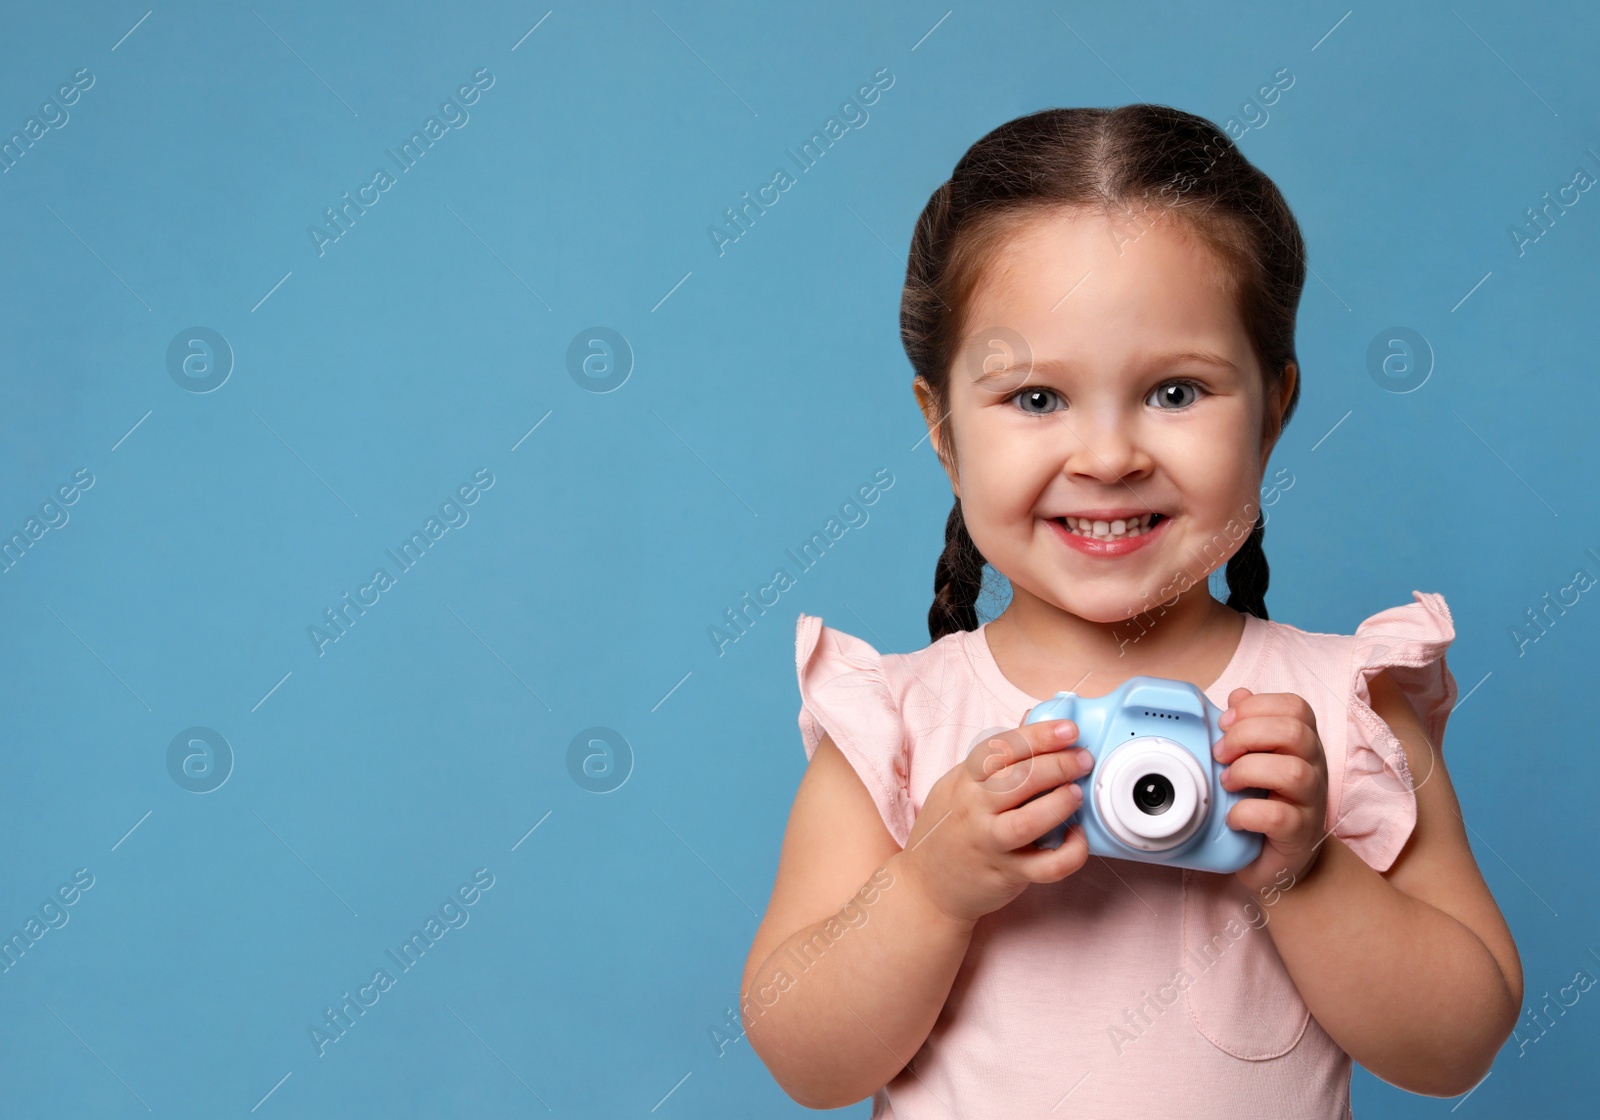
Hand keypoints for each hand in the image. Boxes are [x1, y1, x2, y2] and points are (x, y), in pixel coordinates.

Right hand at [897, 713, 1096, 926]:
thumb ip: (995, 759)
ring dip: (1059, 804)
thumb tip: (1033, 721)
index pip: (1000, 749)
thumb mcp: (959, 786)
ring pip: (1028, 822)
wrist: (925, 886)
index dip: (1037, 736)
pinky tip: (1077, 836)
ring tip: (1077, 794)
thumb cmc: (949, 830)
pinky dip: (1070, 852)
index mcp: (964, 782)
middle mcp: (974, 809)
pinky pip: (1046, 867)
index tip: (1068, 730)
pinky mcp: (1007, 875)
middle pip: (1017, 779)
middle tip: (1083, 759)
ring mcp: (989, 843)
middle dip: (1058, 764)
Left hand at [1214, 687, 1330, 894]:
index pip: (1295, 707)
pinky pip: (1278, 816)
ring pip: (1292, 772)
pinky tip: (1233, 816)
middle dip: (1247, 735)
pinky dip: (1247, 812)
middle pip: (1294, 732)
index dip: (1256, 707)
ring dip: (1248, 771)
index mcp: (1302, 744)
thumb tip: (1238, 695)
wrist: (1280, 860)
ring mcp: (1311, 801)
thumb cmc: (1265, 802)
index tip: (1225, 723)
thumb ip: (1248, 726)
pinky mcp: (1300, 834)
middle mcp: (1314, 768)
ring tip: (1227, 783)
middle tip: (1221, 754)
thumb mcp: (1255, 759)